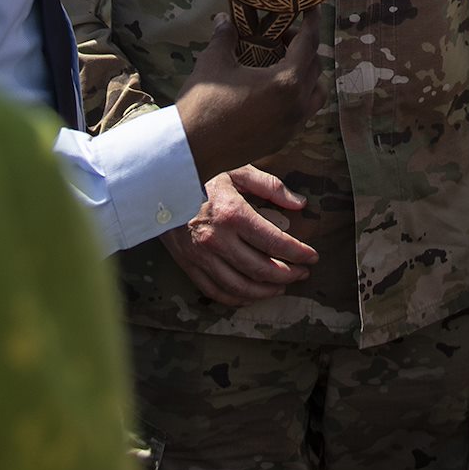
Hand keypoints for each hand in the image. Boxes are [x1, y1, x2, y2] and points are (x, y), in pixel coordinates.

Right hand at [160, 164, 318, 304]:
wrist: (156, 184)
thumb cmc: (200, 173)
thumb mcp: (236, 170)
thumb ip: (270, 186)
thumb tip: (300, 204)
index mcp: (232, 214)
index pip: (275, 243)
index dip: (298, 253)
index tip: (312, 256)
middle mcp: (217, 239)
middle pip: (261, 269)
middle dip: (289, 274)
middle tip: (303, 273)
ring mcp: (201, 255)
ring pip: (241, 287)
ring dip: (266, 291)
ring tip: (283, 286)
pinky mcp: (188, 264)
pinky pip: (216, 291)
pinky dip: (237, 298)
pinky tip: (252, 294)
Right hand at [175, 18, 323, 180]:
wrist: (193, 149)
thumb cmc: (204, 102)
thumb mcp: (214, 61)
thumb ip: (226, 36)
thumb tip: (225, 18)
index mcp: (286, 81)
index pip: (309, 43)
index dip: (311, 22)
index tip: (311, 8)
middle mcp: (297, 104)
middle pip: (315, 67)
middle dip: (304, 47)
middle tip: (281, 37)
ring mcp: (292, 125)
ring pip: (316, 94)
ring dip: (307, 75)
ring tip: (285, 65)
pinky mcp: (283, 140)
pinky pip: (303, 113)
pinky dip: (298, 97)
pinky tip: (275, 92)